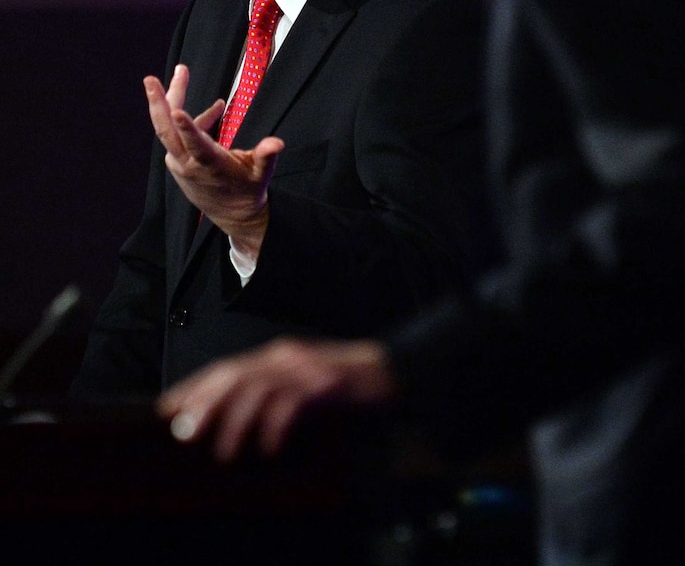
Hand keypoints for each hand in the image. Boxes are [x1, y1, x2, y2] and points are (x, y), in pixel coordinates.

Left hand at [144, 64, 283, 253]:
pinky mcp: (178, 161)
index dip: (187, 128)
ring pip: (169, 129)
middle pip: (167, 133)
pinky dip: (191, 119)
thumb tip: (277, 143)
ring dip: (173, 99)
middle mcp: (189, 164)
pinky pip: (179, 135)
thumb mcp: (261, 175)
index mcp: (210, 166)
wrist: (232, 214)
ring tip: (183, 72)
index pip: (196, 146)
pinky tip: (216, 109)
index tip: (176, 110)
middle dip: (159, 105)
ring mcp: (180, 163)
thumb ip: (266, 157)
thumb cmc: (248, 191)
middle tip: (150, 79)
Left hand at [156, 337, 397, 461]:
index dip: (195, 387)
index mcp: (278, 356)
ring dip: (237, 421)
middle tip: (183, 431)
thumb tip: (233, 421)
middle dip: (205, 401)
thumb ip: (272, 395)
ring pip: (260, 389)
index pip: (227, 367)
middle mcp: (287, 356)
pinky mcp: (328, 384)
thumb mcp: (301, 386)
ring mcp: (308, 368)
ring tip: (224, 452)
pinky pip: (295, 404)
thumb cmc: (346, 386)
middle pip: (236, 374)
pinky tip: (269, 449)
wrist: (393, 373)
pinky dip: (278, 427)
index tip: (168, 409)